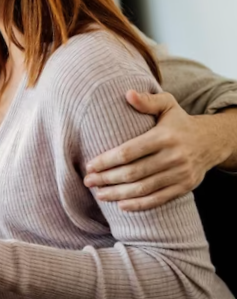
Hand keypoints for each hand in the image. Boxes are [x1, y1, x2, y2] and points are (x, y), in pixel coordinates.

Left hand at [83, 91, 221, 211]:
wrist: (211, 141)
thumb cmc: (179, 122)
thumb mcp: (167, 105)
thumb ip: (147, 101)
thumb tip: (127, 93)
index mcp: (164, 136)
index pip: (128, 152)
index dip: (106, 161)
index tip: (89, 166)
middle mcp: (173, 156)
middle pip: (133, 172)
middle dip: (107, 179)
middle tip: (88, 181)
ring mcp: (180, 173)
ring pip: (143, 188)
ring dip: (118, 194)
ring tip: (99, 194)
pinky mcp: (184, 187)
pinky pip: (158, 199)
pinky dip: (139, 205)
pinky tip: (121, 205)